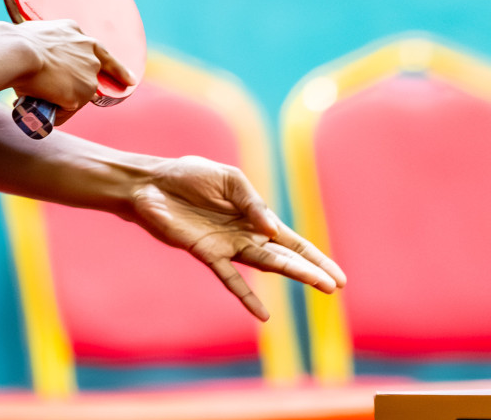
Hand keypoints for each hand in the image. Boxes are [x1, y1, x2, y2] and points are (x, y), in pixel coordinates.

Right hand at [2, 19, 137, 119]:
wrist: (16, 52)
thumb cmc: (14, 44)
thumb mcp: (33, 35)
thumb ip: (42, 45)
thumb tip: (33, 62)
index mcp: (76, 33)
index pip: (101, 52)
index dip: (115, 68)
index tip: (129, 79)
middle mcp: (89, 50)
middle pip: (91, 75)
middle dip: (80, 85)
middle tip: (59, 91)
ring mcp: (89, 73)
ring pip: (79, 95)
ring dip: (64, 100)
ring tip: (39, 98)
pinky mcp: (83, 93)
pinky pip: (70, 109)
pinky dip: (58, 112)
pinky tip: (43, 109)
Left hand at [126, 155, 345, 320]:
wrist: (152, 183)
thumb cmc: (188, 176)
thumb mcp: (228, 178)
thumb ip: (252, 201)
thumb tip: (272, 228)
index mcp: (254, 217)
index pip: (291, 241)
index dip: (315, 257)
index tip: (339, 277)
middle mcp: (244, 236)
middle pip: (285, 257)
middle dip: (311, 270)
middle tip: (335, 286)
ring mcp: (227, 246)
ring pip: (266, 265)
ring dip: (291, 274)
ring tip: (317, 286)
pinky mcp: (206, 252)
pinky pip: (230, 278)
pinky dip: (247, 295)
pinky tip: (263, 314)